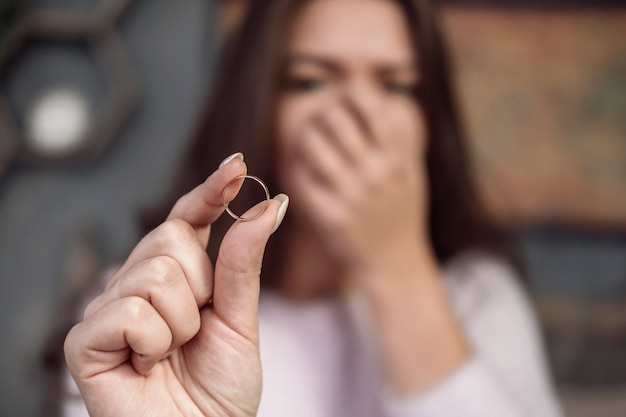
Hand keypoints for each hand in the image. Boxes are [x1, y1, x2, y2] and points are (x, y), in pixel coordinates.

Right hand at [64, 154, 287, 416]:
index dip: (210, 192)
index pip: (187, 219)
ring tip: (172, 353)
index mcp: (177, 277)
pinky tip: (147, 364)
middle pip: (170, 239)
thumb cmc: (219, 389)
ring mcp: (110, 309)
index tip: (236, 166)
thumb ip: (244, 262)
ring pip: (155, 274)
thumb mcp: (241, 319)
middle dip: (200, 288)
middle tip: (196, 330)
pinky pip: (131, 310)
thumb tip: (269, 205)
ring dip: (182, 322)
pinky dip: (154, 342)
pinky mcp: (86, 339)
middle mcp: (138, 284)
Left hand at [287, 99, 428, 276]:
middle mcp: (376, 175)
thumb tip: (383, 94)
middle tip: (322, 119)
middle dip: (325, 113)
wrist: (394, 261)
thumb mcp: (412, 172)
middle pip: (336, 120)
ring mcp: (352, 197)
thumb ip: (400, 135)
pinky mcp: (330, 217)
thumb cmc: (401, 210)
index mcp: (398, 160)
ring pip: (313, 145)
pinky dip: (299, 167)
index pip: (371, 107)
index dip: (354, 92)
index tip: (346, 94)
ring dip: (306, 137)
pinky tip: (303, 168)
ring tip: (309, 140)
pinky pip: (302, 178)